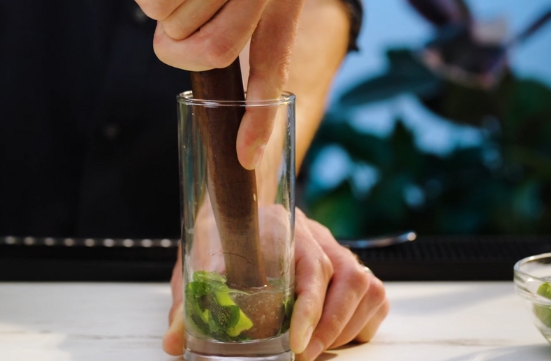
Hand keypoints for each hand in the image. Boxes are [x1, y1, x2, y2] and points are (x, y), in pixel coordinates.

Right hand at [95, 0, 311, 169]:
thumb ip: (234, 25)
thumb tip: (228, 96)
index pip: (273, 62)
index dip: (258, 114)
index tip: (246, 156)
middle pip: (215, 55)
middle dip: (176, 41)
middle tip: (170, 2)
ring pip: (182, 32)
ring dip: (158, 9)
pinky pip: (158, 7)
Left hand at [162, 209, 388, 359]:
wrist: (236, 204)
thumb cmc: (221, 237)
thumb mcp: (197, 266)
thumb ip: (188, 304)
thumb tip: (175, 343)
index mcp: (281, 226)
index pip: (310, 264)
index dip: (310, 307)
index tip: (297, 341)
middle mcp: (315, 234)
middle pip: (347, 278)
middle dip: (330, 327)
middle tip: (304, 355)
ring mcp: (337, 248)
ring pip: (366, 287)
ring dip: (346, 327)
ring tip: (316, 349)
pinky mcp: (350, 265)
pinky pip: (376, 296)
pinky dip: (362, 323)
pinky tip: (337, 336)